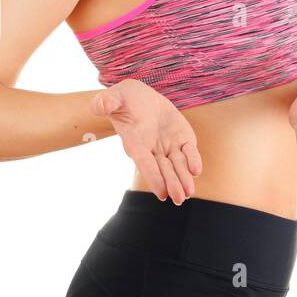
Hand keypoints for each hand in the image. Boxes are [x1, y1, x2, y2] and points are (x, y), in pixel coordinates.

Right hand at [91, 79, 202, 203]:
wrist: (142, 98)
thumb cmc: (124, 98)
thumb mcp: (115, 96)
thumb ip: (106, 102)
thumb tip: (100, 106)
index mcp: (135, 143)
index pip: (145, 163)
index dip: (153, 177)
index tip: (161, 193)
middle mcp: (152, 149)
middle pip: (163, 169)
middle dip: (172, 184)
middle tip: (179, 200)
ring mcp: (168, 146)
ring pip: (177, 166)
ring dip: (184, 179)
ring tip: (188, 194)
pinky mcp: (182, 139)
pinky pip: (189, 152)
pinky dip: (193, 161)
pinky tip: (196, 171)